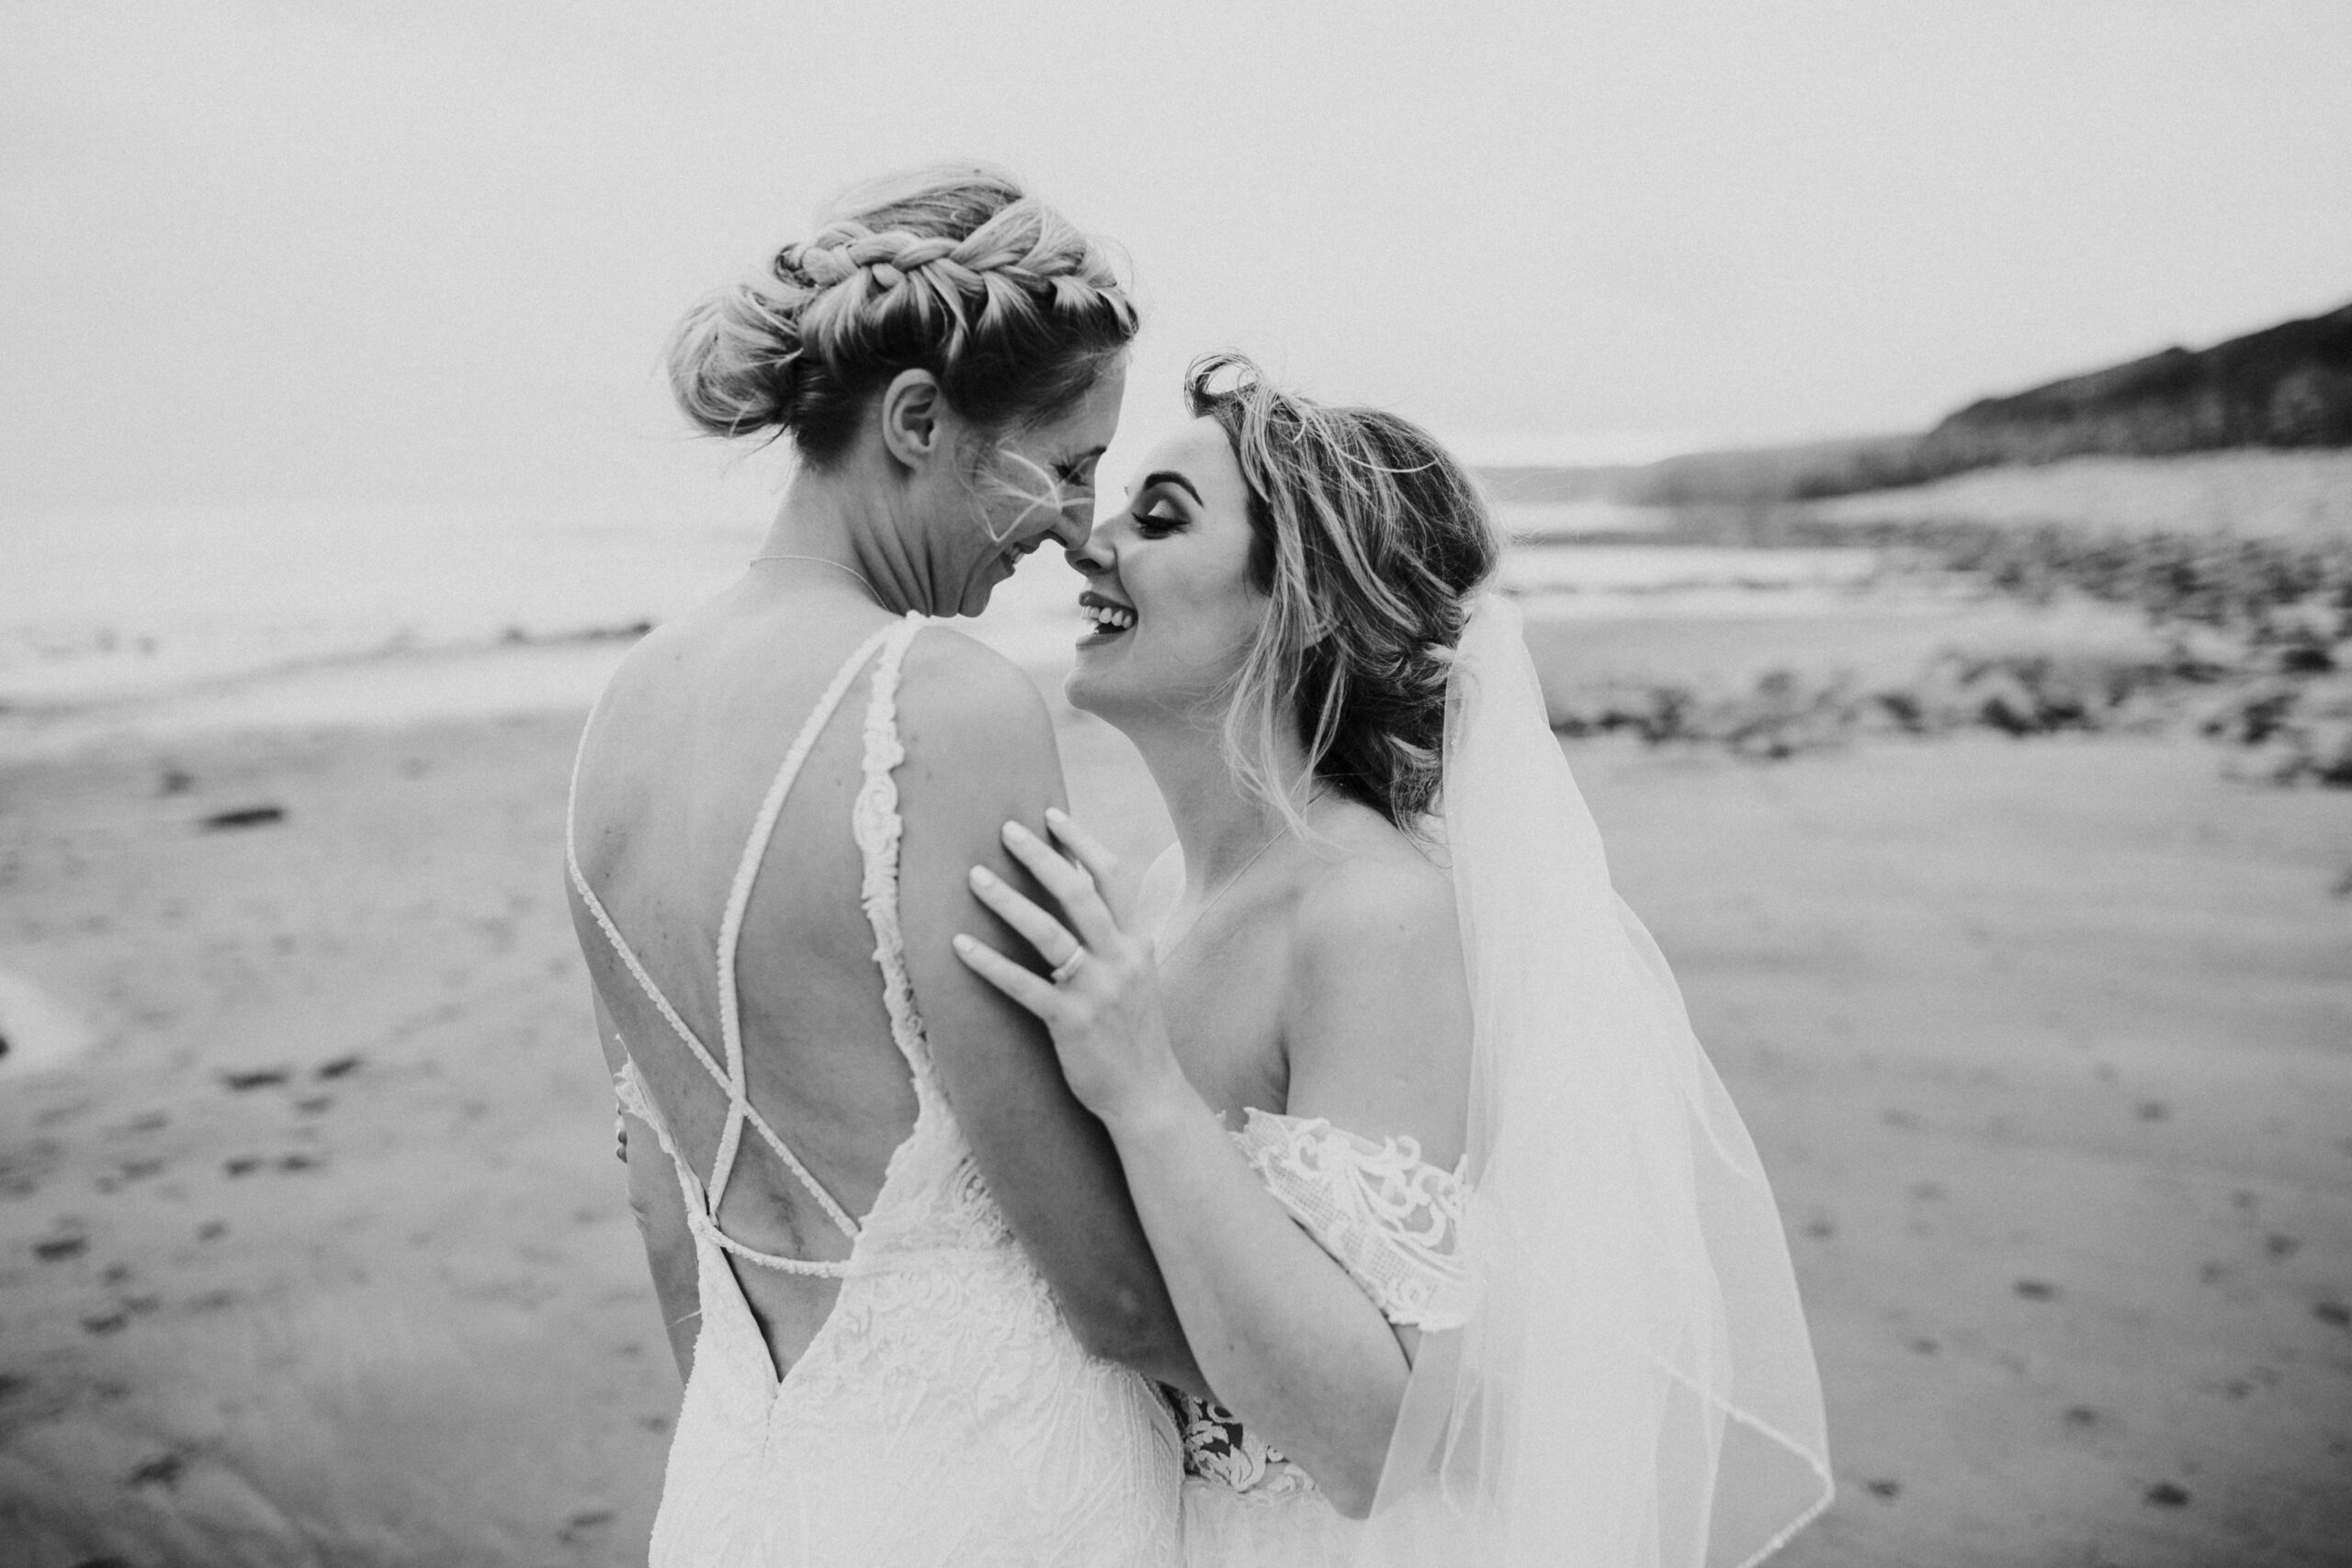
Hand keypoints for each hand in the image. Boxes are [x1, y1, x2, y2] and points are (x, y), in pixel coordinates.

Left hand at [952, 808, 1191, 1131]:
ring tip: (975, 876)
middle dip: (1041, 856)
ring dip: (1008, 901)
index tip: (1051, 813)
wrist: (1148, 1095)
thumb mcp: (1137, 978)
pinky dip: (989, 963)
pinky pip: (1024, 986)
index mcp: (1136, 943)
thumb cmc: (1134, 1036)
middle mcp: (1120, 959)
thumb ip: (1114, 941)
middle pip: (1079, 893)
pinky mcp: (1071, 1023)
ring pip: (1049, 933)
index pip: (1113, 876)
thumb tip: (1080, 905)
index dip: (1081, 841)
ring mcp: (1097, 991)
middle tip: (1006, 829)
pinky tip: (960, 945)